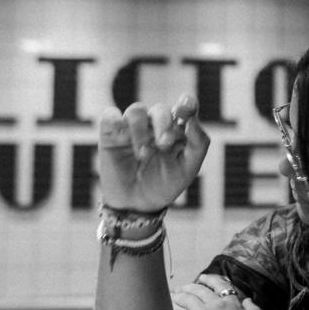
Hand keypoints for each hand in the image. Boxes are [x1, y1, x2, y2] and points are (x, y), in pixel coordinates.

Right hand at [97, 95, 209, 211]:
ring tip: (143, 154)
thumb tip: (194, 121)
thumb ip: (198, 144)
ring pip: (136, 110)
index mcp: (176, 130)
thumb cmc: (164, 184)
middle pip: (160, 110)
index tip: (186, 106)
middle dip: (163, 124)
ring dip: (141, 130)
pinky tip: (120, 136)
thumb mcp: (188, 170)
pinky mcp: (110, 133)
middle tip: (164, 144)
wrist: (136, 205)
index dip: (187, 104)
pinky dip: (114, 120)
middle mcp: (155, 125)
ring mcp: (132, 127)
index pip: (184, 109)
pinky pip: (110, 115)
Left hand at [172, 279, 270, 309]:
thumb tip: (247, 300)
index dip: (209, 280)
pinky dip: (171, 309)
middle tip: (182, 288)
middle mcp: (216, 304)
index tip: (202, 278)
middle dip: (189, 287)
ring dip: (178, 296)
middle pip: (199, 290)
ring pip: (186, 298)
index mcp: (232, 303)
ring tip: (171, 296)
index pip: (220, 285)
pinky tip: (166, 309)